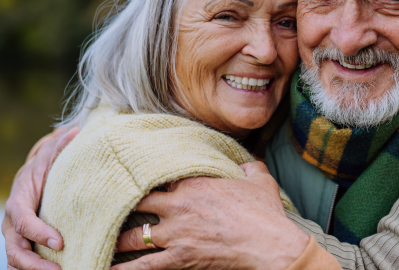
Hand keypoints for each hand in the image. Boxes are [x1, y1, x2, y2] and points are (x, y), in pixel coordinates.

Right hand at [2, 128, 78, 269]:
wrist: (33, 178)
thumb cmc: (45, 168)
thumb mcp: (50, 156)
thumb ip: (60, 147)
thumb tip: (75, 132)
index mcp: (18, 202)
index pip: (24, 222)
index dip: (39, 233)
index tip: (61, 241)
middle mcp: (12, 224)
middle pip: (16, 250)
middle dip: (35, 264)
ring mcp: (15, 237)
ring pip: (16, 261)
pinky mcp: (23, 245)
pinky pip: (23, 264)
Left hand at [112, 162, 308, 269]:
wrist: (267, 242)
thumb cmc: (264, 211)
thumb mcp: (260, 180)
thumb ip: (249, 168)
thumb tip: (248, 165)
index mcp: (195, 182)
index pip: (162, 176)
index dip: (151, 178)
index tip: (140, 177)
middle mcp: (179, 205)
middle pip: (139, 201)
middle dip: (125, 204)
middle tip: (110, 206)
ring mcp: (176, 233)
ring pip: (136, 234)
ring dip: (119, 238)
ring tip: (106, 240)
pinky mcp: (179, 257)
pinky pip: (144, 266)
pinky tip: (106, 269)